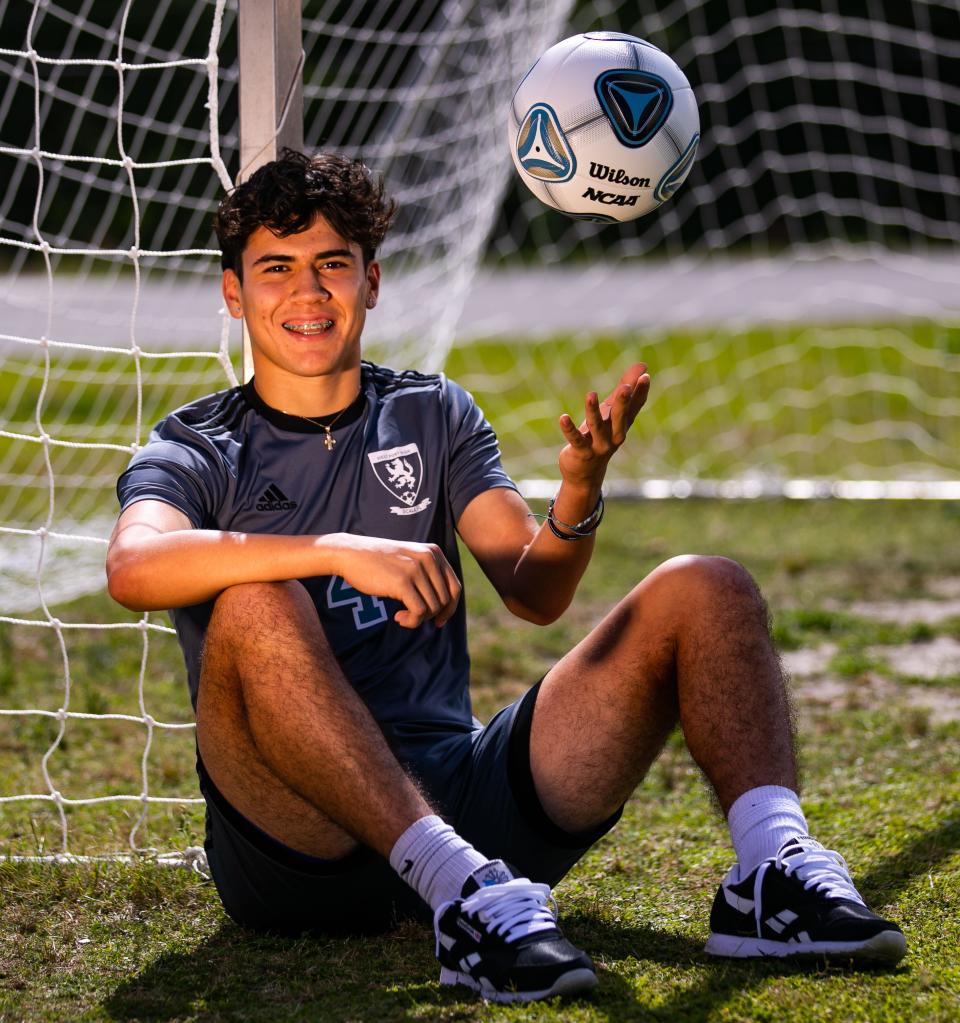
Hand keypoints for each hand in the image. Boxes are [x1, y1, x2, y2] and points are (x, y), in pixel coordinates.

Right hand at [326, 534, 460, 628]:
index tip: (438, 620)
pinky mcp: (403, 582)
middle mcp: (429, 558)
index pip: (455, 587)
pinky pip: (419, 612)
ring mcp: (416, 569)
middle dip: (431, 615)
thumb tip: (445, 609)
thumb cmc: (378, 562)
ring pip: (433, 608)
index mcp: (434, 552)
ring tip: (402, 616)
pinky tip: (398, 618)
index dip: (450, 608)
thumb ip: (428, 575)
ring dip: (418, 619)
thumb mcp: (409, 561)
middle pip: (445, 600)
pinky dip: (412, 622)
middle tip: (412, 617)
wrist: (350, 554)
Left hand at [558, 363, 650, 486]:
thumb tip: (643, 365)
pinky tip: (563, 417)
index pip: (635, 408)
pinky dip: (569, 429)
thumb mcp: (612, 412)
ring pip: (597, 426)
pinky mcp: (582, 453)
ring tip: (591, 394)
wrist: (586, 474)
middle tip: (624, 388)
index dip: (640, 393)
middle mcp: (614, 436)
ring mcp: (598, 445)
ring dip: (593, 411)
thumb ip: (624, 389)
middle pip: (620, 418)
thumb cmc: (600, 437)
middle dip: (622, 403)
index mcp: (622, 425)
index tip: (645, 376)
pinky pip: (576, 439)